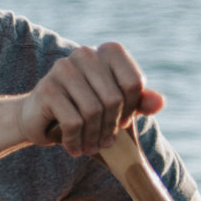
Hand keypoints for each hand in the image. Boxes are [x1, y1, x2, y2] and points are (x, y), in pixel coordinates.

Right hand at [18, 42, 165, 157]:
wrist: (40, 120)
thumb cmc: (84, 113)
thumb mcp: (117, 109)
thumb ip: (139, 103)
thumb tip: (160, 102)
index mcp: (107, 52)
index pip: (133, 82)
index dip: (131, 109)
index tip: (121, 123)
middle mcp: (85, 54)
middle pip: (114, 99)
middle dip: (111, 128)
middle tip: (105, 144)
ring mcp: (63, 68)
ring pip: (93, 111)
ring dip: (93, 138)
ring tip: (89, 148)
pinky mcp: (47, 88)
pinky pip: (73, 122)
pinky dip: (75, 141)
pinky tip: (73, 147)